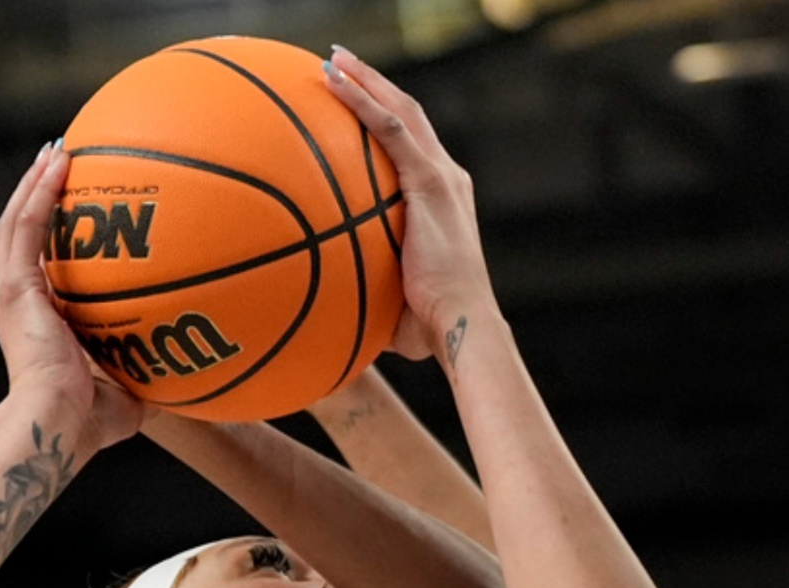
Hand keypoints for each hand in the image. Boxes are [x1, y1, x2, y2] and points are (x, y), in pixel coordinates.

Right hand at [0, 142, 155, 453]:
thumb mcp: (129, 390)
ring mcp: (14, 293)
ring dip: (36, 183)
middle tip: (61, 162)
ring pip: (18, 222)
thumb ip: (150, 374)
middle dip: (43, 195)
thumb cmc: (90, 422)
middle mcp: (22, 301)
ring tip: (55, 150)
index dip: (59, 237)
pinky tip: (56, 163)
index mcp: (42, 320)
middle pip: (27, 234)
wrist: (58, 425)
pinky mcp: (15, 289)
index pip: (47, 266)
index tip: (81, 212)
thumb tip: (189, 376)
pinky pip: (25, 228)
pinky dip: (38, 192)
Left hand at [324, 49, 499, 363]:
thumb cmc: (431, 326)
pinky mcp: (432, 182)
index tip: (358, 102)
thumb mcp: (396, 298)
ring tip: (334, 59)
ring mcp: (442, 177)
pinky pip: (391, 130)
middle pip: (409, 117)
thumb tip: (328, 305)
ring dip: (367, 80)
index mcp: (443, 199)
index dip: (387, 119)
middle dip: (376, 85)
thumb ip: (368, 286)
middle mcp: (449, 178)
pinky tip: (335, 82)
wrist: (460, 324)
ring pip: (402, 112)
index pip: (414, 147)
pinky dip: (363, 101)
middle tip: (342, 64)